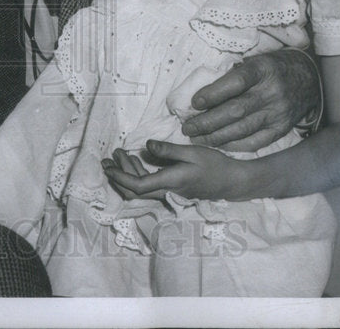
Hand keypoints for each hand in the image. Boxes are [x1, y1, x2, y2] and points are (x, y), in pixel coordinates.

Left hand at [102, 142, 247, 201]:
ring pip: (140, 190)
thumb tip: (146, 145)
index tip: (108, 166)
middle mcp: (167, 192)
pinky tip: (137, 160)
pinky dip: (137, 175)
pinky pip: (148, 187)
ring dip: (126, 174)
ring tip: (118, 155)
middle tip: (108, 158)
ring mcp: (169, 193)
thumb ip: (168, 150)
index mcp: (170, 182)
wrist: (231, 182)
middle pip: (134, 191)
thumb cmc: (214, 165)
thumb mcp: (192, 152)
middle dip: (118, 176)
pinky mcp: (172, 191)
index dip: (120, 177)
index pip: (138, 186)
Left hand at [181, 49, 320, 151]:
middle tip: (187, 127)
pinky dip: (234, 145)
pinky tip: (218, 145)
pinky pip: (255, 142)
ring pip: (242, 129)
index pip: (236, 82)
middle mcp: (271, 92)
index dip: (213, 93)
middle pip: (235, 110)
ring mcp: (278, 113)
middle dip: (207, 122)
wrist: (310, 79)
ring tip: (196, 138)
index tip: (194, 103)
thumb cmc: (274, 66)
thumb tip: (204, 91)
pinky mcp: (281, 129)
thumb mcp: (257, 60)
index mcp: (263, 69)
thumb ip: (234, 73)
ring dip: (215, 136)